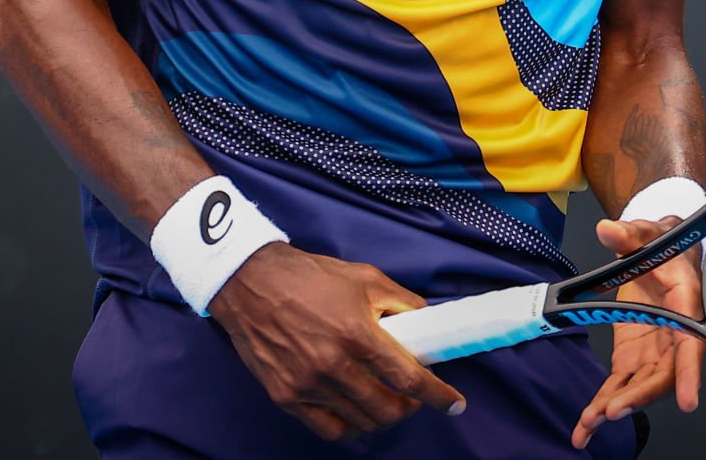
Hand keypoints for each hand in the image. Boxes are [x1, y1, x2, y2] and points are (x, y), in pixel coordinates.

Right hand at [207, 243, 466, 442]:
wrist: (251, 283)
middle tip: (413, 396)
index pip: (409, 378)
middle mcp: (333, 365)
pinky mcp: (285, 396)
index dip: (438, 396)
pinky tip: (355, 411)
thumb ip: (403, 302)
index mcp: (358, 333)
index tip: (454, 404)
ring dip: (382, 416)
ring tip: (385, 400)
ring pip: (361, 422)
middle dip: (409, 407)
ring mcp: (307, 385)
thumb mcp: (366, 277)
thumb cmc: (310, 276)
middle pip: (387, 409)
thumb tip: (430, 322)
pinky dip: (348, 426)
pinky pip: (327, 429)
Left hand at [570, 217, 703, 448]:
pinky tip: (584, 426)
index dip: (690, 373)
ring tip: (591, 423)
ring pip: (641, 386)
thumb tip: (609, 230)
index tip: (689, 401)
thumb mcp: (648, 232)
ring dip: (618, 405)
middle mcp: (675, 336)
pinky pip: (620, 385)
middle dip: (641, 395)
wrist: (660, 252)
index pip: (692, 343)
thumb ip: (630, 233)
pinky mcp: (632, 356)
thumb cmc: (664, 243)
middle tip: (614, 410)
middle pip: (664, 374)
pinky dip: (602, 406)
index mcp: (686, 305)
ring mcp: (654, 351)